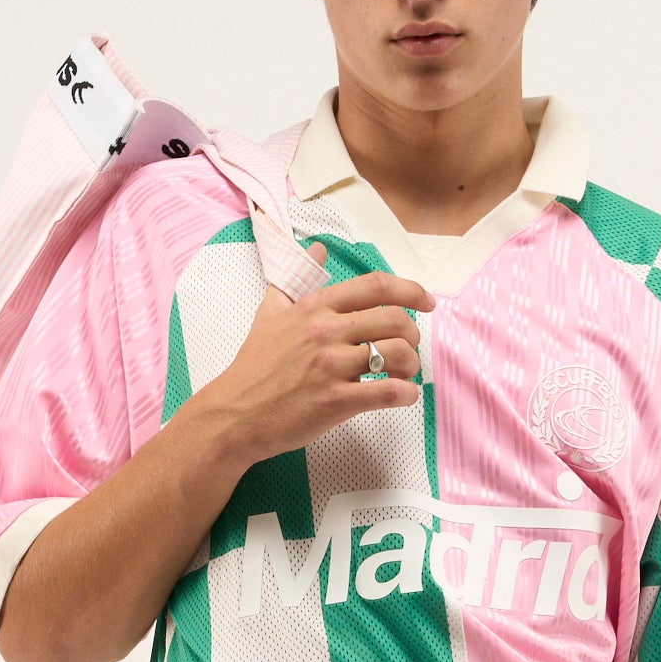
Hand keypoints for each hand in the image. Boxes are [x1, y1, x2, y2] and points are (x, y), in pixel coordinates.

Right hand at [200, 242, 429, 459]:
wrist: (234, 413)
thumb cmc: (253, 367)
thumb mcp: (269, 312)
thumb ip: (295, 279)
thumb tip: (316, 248)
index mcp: (315, 307)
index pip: (375, 287)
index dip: (411, 291)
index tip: (426, 302)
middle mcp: (326, 330)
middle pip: (395, 319)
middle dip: (413, 334)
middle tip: (409, 349)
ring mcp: (331, 366)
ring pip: (397, 354)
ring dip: (412, 365)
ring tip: (405, 375)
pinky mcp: (335, 401)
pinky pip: (388, 392)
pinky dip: (406, 395)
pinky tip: (403, 397)